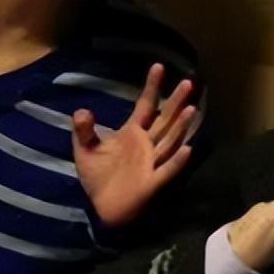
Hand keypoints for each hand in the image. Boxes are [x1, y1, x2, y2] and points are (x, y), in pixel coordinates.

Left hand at [72, 63, 196, 227]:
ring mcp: (152, 162)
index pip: (145, 105)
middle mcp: (146, 144)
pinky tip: (188, 149)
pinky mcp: (152, 182)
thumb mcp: (85, 150)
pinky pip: (167, 170)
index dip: (151, 86)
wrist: (101, 207)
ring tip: (191, 108)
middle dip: (175, 101)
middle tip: (188, 82)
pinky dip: (177, 161)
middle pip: (164, 119)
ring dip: (181, 126)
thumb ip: (84, 130)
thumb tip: (81, 110)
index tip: (158, 66)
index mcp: (132, 133)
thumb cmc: (97, 177)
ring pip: (169, 140)